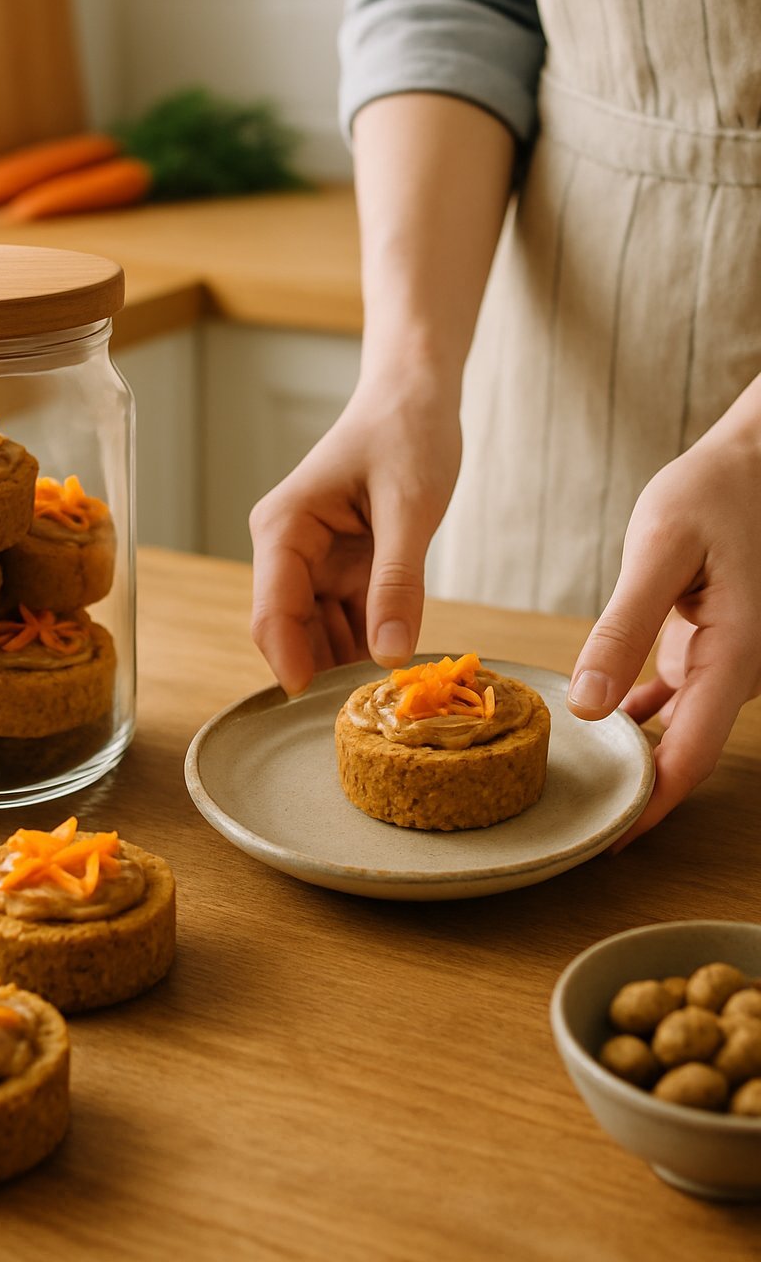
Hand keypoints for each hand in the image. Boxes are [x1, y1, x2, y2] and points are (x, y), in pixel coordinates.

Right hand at [250, 380, 460, 695]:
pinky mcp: (343, 570)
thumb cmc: (407, 432)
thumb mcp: (410, 507)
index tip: (326, 714)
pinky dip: (376, 641)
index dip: (294, 666)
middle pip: (293, 634)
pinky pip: (351, 622)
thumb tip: (389, 654)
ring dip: (355, 662)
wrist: (417, 395)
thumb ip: (398, 580)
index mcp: (283, 529)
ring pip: (323, 636)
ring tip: (401, 691)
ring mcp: (314, 564)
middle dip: (330, 672)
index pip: (273, 614)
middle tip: (380, 708)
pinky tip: (406, 661)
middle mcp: (287, 552)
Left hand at [567, 399, 760, 846]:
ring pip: (675, 732)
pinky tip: (588, 728)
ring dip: (629, 757)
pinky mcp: (704, 648)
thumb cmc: (713, 494)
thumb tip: (587, 705)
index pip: (690, 757)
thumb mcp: (660, 549)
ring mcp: (722, 664)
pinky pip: (669, 701)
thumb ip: (624, 626)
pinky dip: (632, 719)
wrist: (751, 464)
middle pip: (683, 756)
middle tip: (566, 821)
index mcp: (735, 657)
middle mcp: (735, 672)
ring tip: (566, 783)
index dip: (648, 807)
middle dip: (633, 794)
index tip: (601, 842)